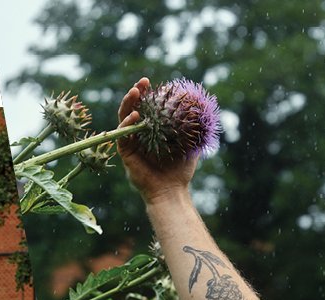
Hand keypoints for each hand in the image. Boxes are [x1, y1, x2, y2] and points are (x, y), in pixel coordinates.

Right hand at [117, 77, 197, 204]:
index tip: (151, 83)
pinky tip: (135, 116)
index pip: (147, 108)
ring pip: (124, 119)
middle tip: (142, 83)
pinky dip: (127, 124)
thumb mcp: (190, 144)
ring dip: (128, 104)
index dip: (148, 95)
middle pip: (133, 109)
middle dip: (136, 94)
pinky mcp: (125, 154)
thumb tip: (202, 108)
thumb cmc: (180, 170)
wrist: (171, 191)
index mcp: (152, 131)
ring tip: (135, 92)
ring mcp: (131, 144)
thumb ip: (193, 128)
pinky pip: (122, 136)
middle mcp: (139, 136)